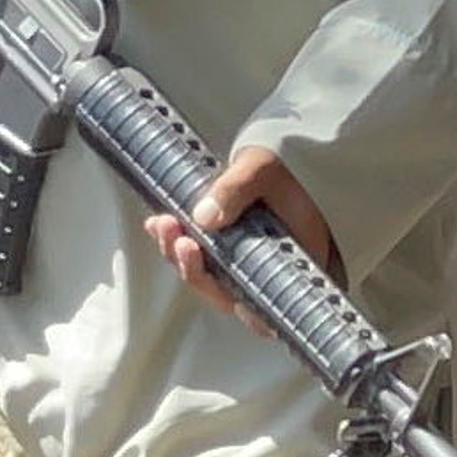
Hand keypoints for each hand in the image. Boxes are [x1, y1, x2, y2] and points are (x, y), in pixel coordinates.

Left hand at [147, 143, 341, 322]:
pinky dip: (178, 242)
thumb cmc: (284, 162)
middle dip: (196, 270)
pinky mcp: (227, 246)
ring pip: (209, 275)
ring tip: (162, 226)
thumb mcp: (262, 169)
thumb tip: (204, 217)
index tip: (223, 292)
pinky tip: (160, 225)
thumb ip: (236, 191)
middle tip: (180, 240)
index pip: (271, 300)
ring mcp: (246, 258)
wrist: (279, 150)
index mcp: (296, 257)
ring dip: (180, 255)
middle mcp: (270, 267)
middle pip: (229, 292)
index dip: (247, 306)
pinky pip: (199, 256)